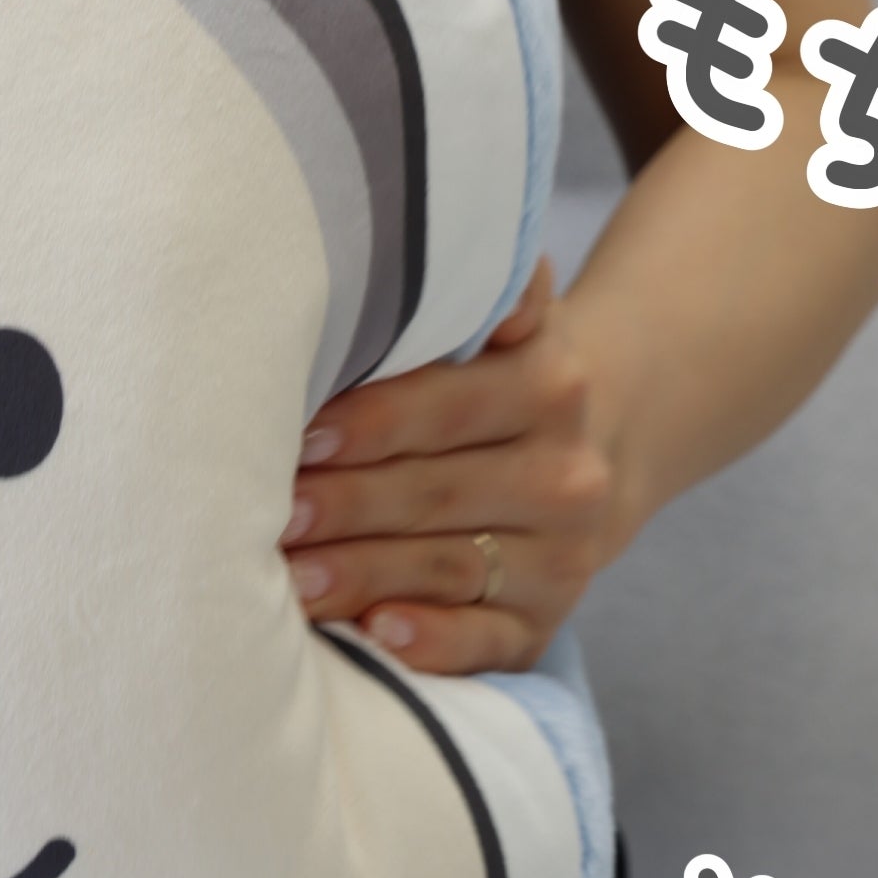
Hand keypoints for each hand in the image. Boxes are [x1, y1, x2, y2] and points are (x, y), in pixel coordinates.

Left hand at [280, 259, 633, 674]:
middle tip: (267, 515)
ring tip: (286, 578)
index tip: (295, 437)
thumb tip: (405, 235)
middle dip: (344, 505)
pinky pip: (490, 641)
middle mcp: (564, 473)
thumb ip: (472, 291)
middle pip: (435, 491)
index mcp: (548, 384)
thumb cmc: (500, 376)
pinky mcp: (547, 619)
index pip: (447, 404)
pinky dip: (434, 642)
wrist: (611, 439)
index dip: (368, 422)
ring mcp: (561, 553)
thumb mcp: (505, 320)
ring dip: (362, 573)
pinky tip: (377, 633)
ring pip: (447, 565)